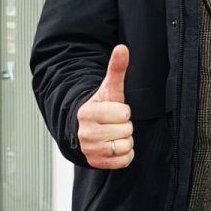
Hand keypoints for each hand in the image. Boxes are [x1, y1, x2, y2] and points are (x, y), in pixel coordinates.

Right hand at [76, 45, 133, 169]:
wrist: (83, 130)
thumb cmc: (100, 108)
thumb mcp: (109, 88)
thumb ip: (116, 68)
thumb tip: (122, 48)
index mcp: (87, 112)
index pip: (123, 113)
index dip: (123, 111)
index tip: (114, 111)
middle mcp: (85, 132)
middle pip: (126, 130)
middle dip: (124, 126)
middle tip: (113, 123)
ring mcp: (90, 149)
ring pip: (126, 145)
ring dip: (125, 140)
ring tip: (114, 134)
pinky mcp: (96, 163)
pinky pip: (124, 160)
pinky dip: (124, 155)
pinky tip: (115, 146)